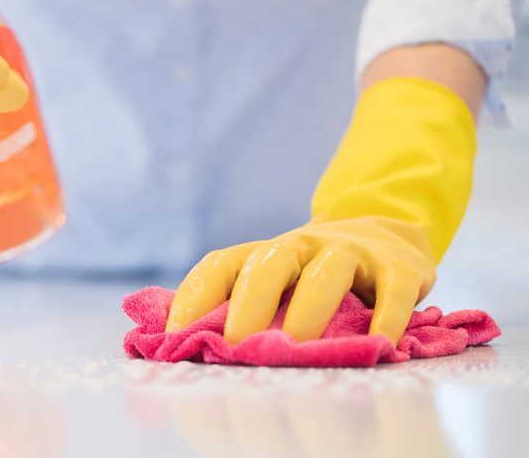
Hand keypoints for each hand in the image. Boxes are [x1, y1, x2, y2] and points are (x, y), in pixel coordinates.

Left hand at [165, 216, 434, 345]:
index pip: (221, 264)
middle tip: (236, 345)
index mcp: (264, 253)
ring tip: (297, 345)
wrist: (383, 228)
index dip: (194, 297)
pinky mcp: (397, 268)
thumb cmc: (313, 272)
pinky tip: (378, 346)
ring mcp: (351, 253)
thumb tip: (181, 346)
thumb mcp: (275, 281)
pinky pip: (393, 291)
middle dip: (249, 304)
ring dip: (310, 309)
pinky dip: (387, 317)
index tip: (175, 336)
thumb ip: (237, 306)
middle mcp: (302, 246)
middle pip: (269, 264)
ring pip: (327, 271)